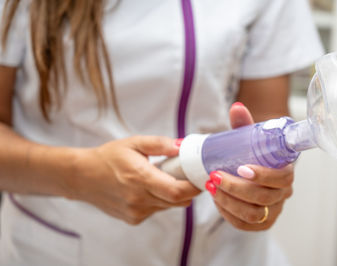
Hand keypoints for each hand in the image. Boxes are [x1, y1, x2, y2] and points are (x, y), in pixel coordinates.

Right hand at [71, 136, 200, 224]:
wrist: (82, 176)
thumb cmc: (108, 158)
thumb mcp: (133, 143)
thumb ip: (159, 144)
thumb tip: (181, 146)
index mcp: (140, 178)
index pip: (177, 191)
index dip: (194, 187)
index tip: (201, 178)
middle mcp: (139, 199)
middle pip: (178, 201)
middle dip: (188, 190)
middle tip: (187, 175)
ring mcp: (136, 212)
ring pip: (168, 206)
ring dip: (173, 194)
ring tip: (163, 178)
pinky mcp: (133, 219)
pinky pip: (157, 210)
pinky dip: (159, 200)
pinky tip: (148, 189)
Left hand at [205, 103, 293, 230]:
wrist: (248, 174)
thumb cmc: (249, 155)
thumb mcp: (246, 140)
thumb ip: (242, 125)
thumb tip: (236, 107)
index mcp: (285, 172)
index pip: (282, 177)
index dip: (263, 175)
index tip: (241, 168)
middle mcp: (282, 194)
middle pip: (264, 197)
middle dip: (236, 188)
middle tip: (215, 176)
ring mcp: (273, 211)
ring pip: (254, 214)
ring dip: (229, 201)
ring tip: (211, 187)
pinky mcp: (261, 224)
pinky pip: (245, 225)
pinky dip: (228, 214)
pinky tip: (217, 200)